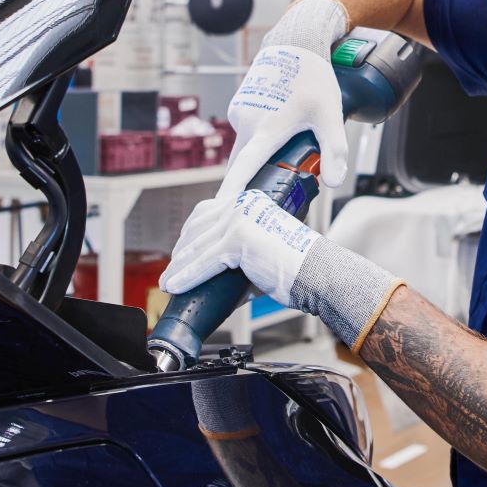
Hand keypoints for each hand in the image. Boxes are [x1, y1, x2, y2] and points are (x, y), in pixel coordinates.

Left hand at [160, 190, 319, 303]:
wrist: (317, 273)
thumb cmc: (296, 267)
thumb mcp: (260, 254)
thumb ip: (238, 258)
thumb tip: (217, 277)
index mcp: (250, 201)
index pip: (208, 211)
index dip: (189, 233)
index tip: (179, 252)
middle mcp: (243, 204)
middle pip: (198, 226)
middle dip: (181, 251)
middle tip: (170, 270)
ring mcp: (240, 219)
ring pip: (198, 246)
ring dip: (179, 267)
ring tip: (168, 282)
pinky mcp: (239, 239)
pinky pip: (205, 261)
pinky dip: (187, 276)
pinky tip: (176, 286)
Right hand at [220, 44, 347, 197]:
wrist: (294, 41)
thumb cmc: (312, 77)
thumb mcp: (330, 114)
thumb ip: (334, 150)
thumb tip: (333, 181)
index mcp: (266, 130)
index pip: (242, 170)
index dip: (231, 194)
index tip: (220, 212)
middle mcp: (246, 122)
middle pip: (243, 163)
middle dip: (251, 179)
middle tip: (270, 187)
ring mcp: (240, 112)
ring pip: (246, 145)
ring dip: (259, 153)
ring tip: (287, 142)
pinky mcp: (240, 104)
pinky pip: (247, 130)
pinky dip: (258, 135)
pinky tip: (279, 125)